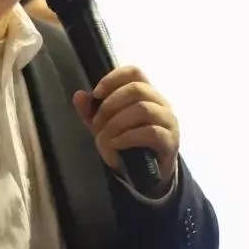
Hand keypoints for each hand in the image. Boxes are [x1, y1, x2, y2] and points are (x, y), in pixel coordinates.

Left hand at [72, 65, 178, 181]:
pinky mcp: (170, 141)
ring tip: (104, 138)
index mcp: (145, 94)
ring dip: (116, 123)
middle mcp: (160, 103)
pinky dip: (127, 137)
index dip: (113, 78)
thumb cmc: (127, 144)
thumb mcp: (105, 126)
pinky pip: (150, 132)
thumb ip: (91, 112)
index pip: (134, 72)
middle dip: (110, 105)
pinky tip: (115, 144)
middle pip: (137, 89)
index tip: (96, 94)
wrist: (147, 175)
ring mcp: (168, 121)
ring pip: (143, 109)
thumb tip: (79, 95)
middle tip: (97, 123)